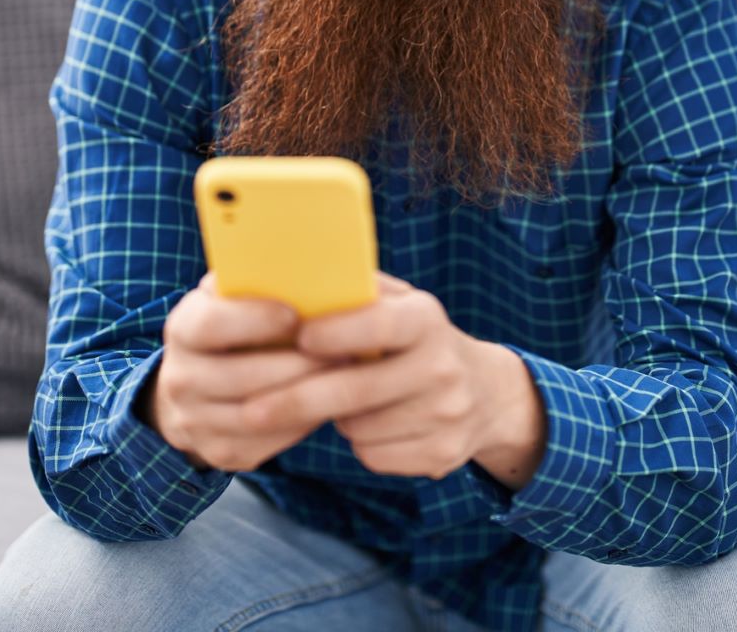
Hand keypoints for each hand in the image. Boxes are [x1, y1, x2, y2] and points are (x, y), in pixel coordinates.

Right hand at [149, 272, 334, 471]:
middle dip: (298, 363)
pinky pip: (269, 443)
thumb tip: (313, 263)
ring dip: (308, 395)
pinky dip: (303, 423)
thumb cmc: (233, 326)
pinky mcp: (221, 453)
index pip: (211, 324)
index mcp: (183, 329)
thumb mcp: (234, 297)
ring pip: (259, 414)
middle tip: (345, 350)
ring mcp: (195, 421)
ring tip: (347, 375)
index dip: (254, 319)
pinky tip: (328, 403)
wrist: (196, 384)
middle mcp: (180, 377)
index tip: (296, 314)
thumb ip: (258, 281)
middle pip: (241, 376)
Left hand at [245, 273, 546, 484]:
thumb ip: (355, 293)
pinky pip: (375, 456)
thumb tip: (291, 281)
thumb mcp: (399, 304)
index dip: (337, 332)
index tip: (298, 338)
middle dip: (297, 400)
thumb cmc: (416, 340)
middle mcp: (443, 366)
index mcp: (427, 319)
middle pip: (357, 391)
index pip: (379, 323)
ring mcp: (448, 415)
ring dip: (336, 419)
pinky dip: (361, 443)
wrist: (486, 393)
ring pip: (360, 428)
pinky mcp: (442, 455)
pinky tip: (370, 423)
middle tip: (251, 410)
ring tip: (342, 400)